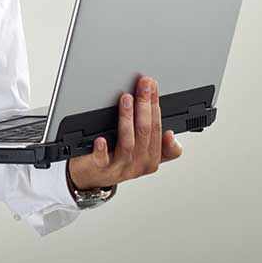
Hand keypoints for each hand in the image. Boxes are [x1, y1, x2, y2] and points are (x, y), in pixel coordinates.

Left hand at [66, 75, 183, 189]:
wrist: (91, 176)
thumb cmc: (115, 159)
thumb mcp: (141, 153)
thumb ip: (159, 145)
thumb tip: (171, 134)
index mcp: (151, 159)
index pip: (158, 129)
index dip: (156, 107)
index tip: (154, 88)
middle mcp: (138, 165)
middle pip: (145, 133)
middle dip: (146, 106)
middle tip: (143, 85)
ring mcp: (120, 168)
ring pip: (128, 143)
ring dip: (128, 119)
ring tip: (126, 99)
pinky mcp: (101, 169)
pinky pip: (103, 160)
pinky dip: (103, 149)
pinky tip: (101, 138)